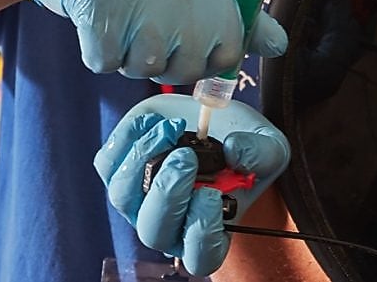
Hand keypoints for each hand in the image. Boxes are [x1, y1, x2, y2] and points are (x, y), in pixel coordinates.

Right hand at [14, 0, 286, 82]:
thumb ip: (234, 16)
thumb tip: (281, 46)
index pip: (228, 49)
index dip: (202, 60)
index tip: (177, 42)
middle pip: (184, 67)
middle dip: (159, 63)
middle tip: (137, 28)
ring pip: (142, 68)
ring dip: (124, 57)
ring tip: (113, 18)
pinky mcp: (96, 2)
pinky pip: (103, 63)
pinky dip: (94, 53)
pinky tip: (90, 20)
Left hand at [92, 94, 290, 276]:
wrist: (213, 125)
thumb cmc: (241, 149)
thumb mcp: (268, 147)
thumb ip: (259, 153)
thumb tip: (234, 153)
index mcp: (208, 233)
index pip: (199, 255)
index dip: (201, 231)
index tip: (212, 194)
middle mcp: (168, 225)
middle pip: (153, 229)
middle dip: (167, 192)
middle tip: (186, 157)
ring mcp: (138, 202)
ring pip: (123, 195)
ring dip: (144, 158)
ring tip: (170, 128)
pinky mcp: (119, 172)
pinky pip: (108, 163)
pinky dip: (127, 139)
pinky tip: (153, 121)